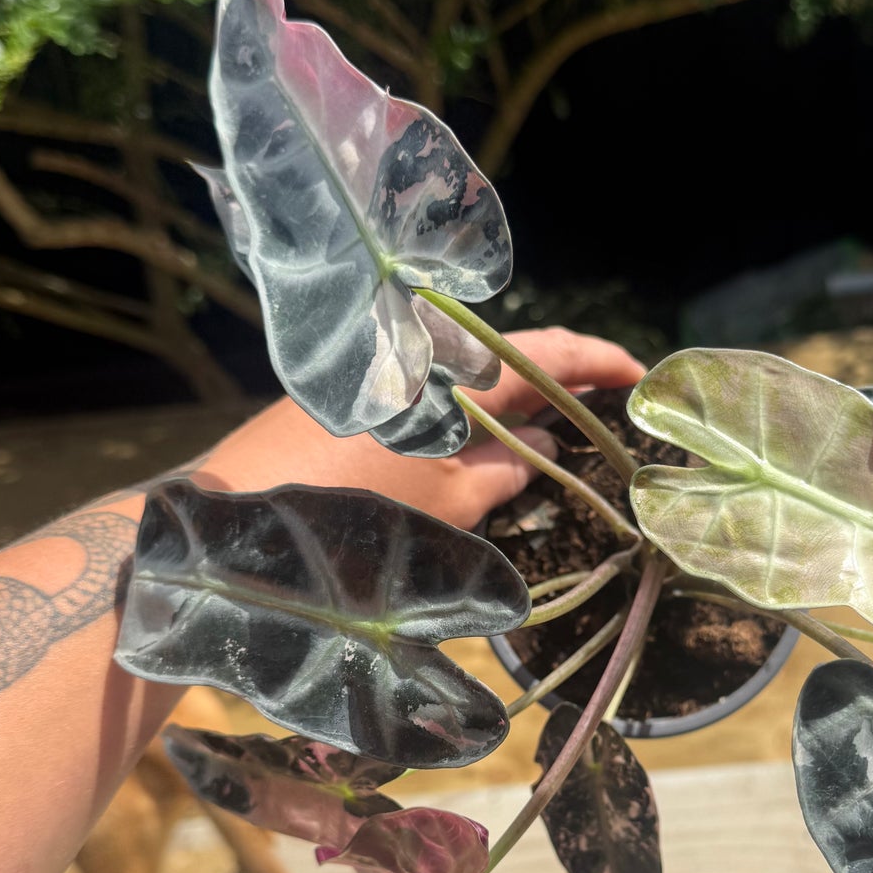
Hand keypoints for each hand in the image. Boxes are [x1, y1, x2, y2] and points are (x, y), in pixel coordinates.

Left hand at [197, 327, 645, 528]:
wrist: (233, 521)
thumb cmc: (349, 519)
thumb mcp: (443, 511)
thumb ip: (497, 479)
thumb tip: (534, 459)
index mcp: (450, 371)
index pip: (543, 351)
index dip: (596, 361)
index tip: (639, 375)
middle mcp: (417, 358)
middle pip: (505, 361)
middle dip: (558, 386)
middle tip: (608, 411)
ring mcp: (379, 375)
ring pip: (464, 381)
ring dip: (511, 405)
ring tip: (557, 439)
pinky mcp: (347, 398)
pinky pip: (427, 396)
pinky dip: (464, 416)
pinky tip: (482, 451)